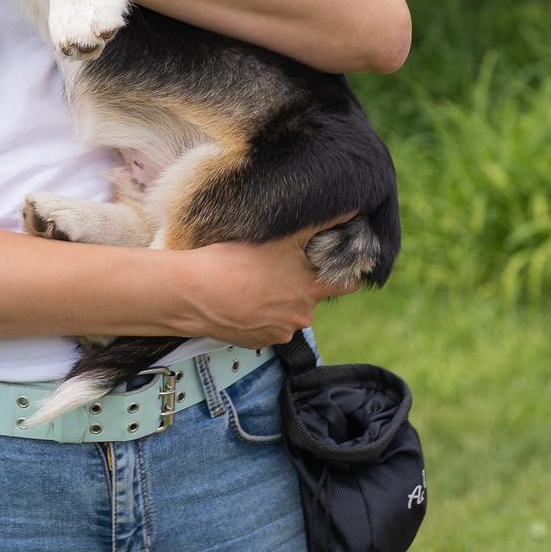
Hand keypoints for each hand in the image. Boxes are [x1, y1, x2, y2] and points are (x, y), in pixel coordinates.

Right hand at [166, 228, 358, 348]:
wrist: (195, 293)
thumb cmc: (237, 261)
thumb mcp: (282, 236)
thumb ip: (321, 224)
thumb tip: (355, 209)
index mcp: (311, 290)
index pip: (349, 285)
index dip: (344, 272)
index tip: (332, 262)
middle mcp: (301, 316)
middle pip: (311, 297)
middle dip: (299, 282)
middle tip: (277, 264)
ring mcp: (278, 332)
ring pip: (286, 312)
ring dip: (276, 299)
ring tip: (252, 280)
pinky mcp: (256, 342)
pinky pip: (265, 326)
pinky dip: (257, 314)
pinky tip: (241, 298)